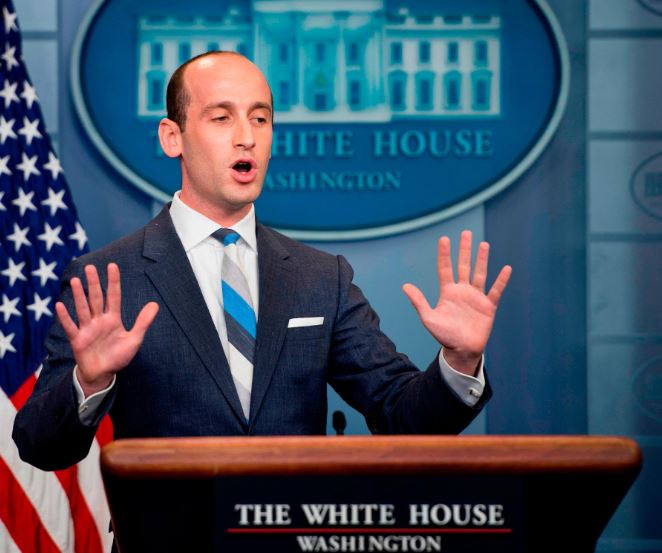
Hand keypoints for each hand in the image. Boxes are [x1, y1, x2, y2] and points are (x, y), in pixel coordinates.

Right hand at [55, 263, 158, 396]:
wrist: (103, 374)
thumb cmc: (118, 356)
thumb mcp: (134, 339)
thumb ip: (143, 322)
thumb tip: (155, 304)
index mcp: (113, 318)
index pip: (113, 296)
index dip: (113, 281)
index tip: (112, 266)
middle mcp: (99, 320)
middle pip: (96, 298)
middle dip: (94, 283)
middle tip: (90, 267)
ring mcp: (87, 329)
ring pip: (83, 308)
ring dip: (78, 295)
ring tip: (75, 280)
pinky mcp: (77, 339)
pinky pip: (70, 327)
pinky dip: (65, 317)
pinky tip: (60, 305)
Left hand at [402, 231, 511, 375]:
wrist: (461, 351)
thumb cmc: (443, 335)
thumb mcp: (428, 318)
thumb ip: (419, 301)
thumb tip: (405, 286)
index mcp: (448, 292)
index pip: (445, 268)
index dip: (444, 254)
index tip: (444, 238)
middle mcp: (462, 291)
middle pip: (463, 266)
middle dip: (464, 250)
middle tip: (466, 233)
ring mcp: (476, 297)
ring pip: (479, 274)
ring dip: (481, 259)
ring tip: (483, 244)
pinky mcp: (488, 306)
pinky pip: (496, 291)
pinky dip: (501, 280)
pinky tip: (506, 268)